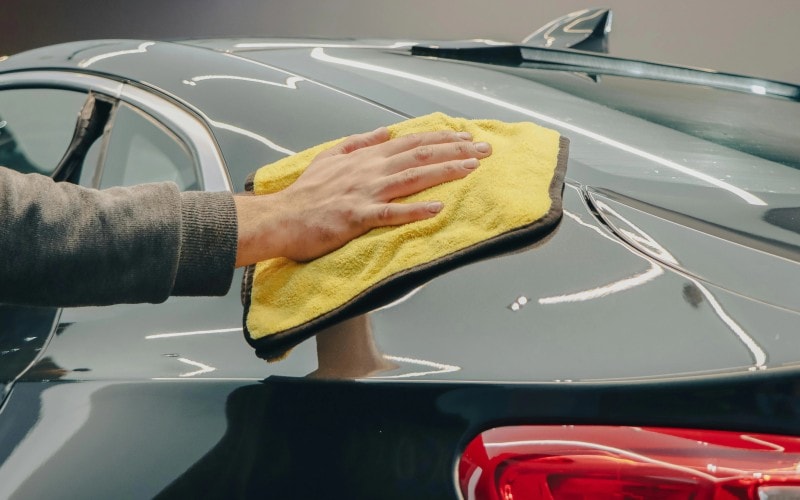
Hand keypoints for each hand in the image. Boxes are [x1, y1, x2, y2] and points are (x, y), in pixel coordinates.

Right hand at [234, 126, 490, 265]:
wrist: (281, 218)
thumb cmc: (305, 194)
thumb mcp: (329, 157)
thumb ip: (359, 143)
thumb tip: (383, 132)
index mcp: (366, 158)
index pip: (412, 143)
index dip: (442, 139)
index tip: (467, 137)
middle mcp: (370, 171)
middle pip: (420, 156)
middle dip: (455, 150)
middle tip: (484, 150)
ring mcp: (365, 193)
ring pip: (412, 178)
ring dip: (444, 171)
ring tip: (472, 168)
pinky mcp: (357, 217)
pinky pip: (391, 213)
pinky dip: (415, 209)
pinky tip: (438, 208)